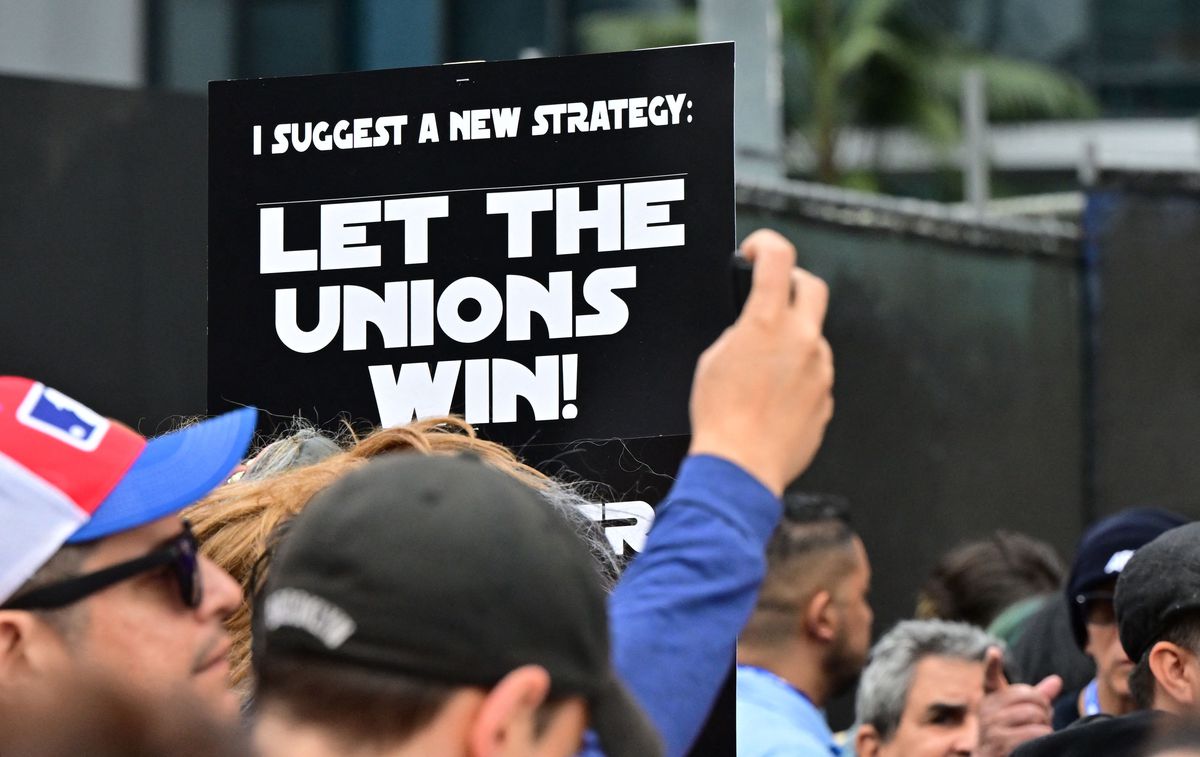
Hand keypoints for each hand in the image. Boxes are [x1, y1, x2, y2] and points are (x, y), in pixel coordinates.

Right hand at [687, 229, 833, 494]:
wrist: (741, 467)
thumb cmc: (720, 417)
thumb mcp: (713, 358)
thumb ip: (740, 332)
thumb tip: (752, 327)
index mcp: (767, 323)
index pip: (778, 258)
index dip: (766, 244)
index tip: (756, 251)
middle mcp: (803, 341)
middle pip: (812, 287)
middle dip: (792, 283)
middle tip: (771, 295)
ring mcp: (820, 370)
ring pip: (813, 337)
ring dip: (793, 340)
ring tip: (761, 369)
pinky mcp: (826, 399)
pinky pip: (815, 375)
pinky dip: (797, 377)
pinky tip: (772, 399)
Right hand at [976, 647, 1061, 756]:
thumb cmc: (1010, 734)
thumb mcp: (1019, 713)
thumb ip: (1037, 697)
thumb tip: (1057, 680)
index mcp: (991, 699)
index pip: (990, 678)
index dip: (992, 664)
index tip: (994, 652)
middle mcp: (987, 710)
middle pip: (1030, 697)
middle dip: (1044, 708)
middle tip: (1043, 719)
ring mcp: (992, 726)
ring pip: (1034, 714)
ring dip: (1045, 725)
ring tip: (1039, 732)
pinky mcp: (1001, 743)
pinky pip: (1034, 732)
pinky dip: (1043, 737)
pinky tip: (1038, 743)